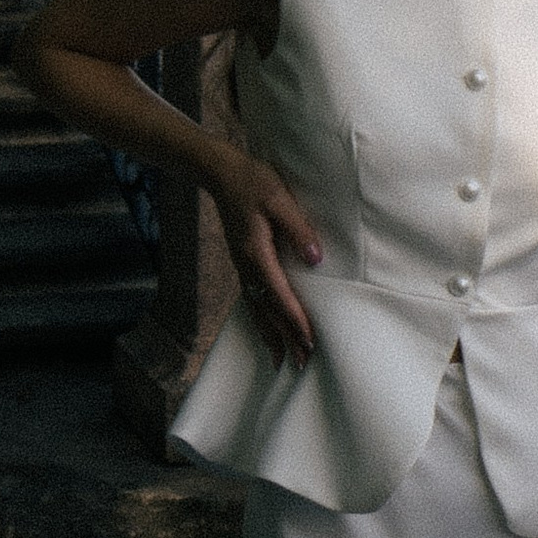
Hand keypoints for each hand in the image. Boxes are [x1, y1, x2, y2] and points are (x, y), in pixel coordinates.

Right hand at [214, 154, 324, 357]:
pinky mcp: (242, 263)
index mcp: (257, 254)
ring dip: (270, 336)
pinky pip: (251, 299)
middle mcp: (248, 267)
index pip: (281, 295)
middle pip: (268, 311)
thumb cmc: (253, 181)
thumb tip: (316, 260)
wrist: (220, 173)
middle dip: (285, 338)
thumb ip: (298, 229)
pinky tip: (265, 331)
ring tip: (281, 361)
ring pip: (257, 309)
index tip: (310, 342)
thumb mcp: (279, 199)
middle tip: (300, 364)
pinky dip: (259, 320)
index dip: (296, 321)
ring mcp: (242, 267)